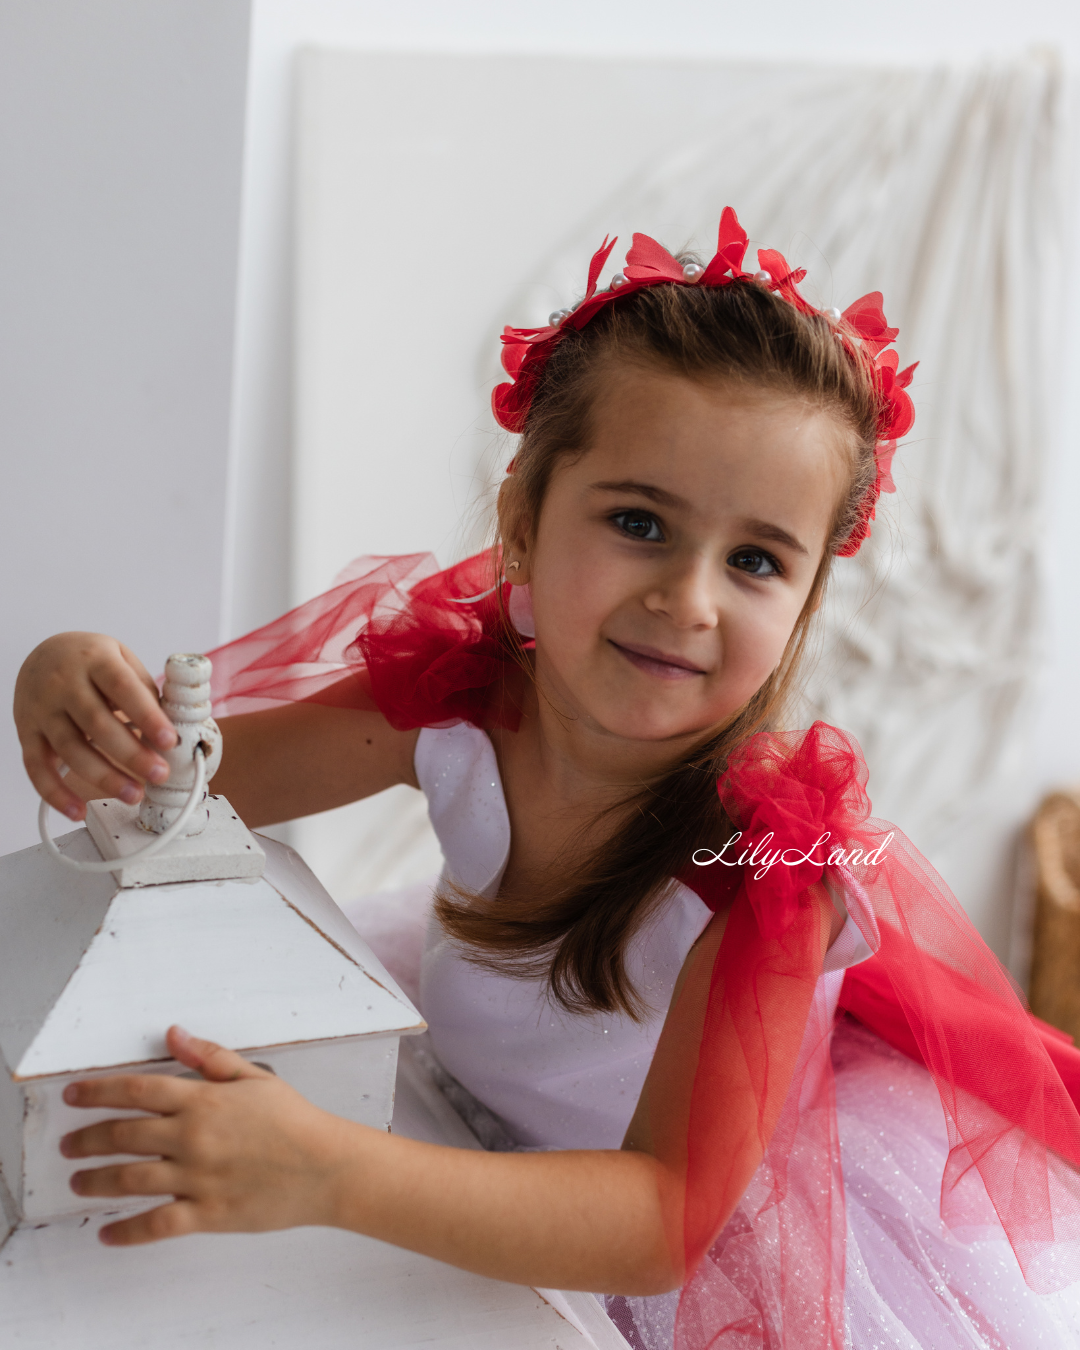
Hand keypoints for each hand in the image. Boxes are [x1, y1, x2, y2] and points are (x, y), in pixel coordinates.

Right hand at [14, 632, 177, 819]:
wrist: (43, 653)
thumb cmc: (92, 661)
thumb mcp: (121, 658)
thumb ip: (143, 690)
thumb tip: (171, 730)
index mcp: (95, 659)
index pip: (123, 687)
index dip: (147, 715)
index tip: (170, 740)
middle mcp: (64, 683)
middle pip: (97, 723)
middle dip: (131, 754)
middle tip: (159, 774)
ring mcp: (42, 709)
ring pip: (71, 749)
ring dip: (104, 778)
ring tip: (134, 795)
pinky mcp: (27, 732)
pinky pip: (36, 767)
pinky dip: (55, 794)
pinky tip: (77, 811)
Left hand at [59, 1026, 361, 1245]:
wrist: (326, 1166)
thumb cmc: (294, 1120)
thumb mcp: (255, 1077)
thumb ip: (209, 1056)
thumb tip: (173, 1035)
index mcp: (203, 1100)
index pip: (136, 1091)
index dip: (97, 1091)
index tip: (73, 1095)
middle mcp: (193, 1137)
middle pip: (123, 1135)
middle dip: (87, 1139)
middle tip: (69, 1144)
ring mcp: (197, 1177)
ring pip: (129, 1180)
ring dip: (95, 1180)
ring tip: (78, 1181)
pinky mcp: (207, 1213)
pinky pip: (155, 1225)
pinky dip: (126, 1231)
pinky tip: (107, 1232)